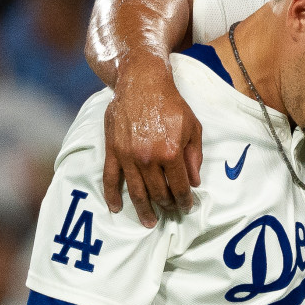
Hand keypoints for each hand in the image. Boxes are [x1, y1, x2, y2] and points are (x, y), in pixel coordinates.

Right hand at [102, 58, 203, 225]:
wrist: (142, 82)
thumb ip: (194, 157)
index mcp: (171, 153)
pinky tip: (117, 208)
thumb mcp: (193, 128)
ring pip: (137, 191)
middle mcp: (149, 158)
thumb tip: (194, 182)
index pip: (180, 187)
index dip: (184, 201)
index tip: (186, 207)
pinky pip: (110, 178)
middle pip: (159, 193)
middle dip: (167, 206)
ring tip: (149, 222)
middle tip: (170, 213)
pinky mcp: (113, 150)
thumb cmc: (171, 103)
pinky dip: (112, 195)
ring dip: (144, 210)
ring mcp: (128, 156)